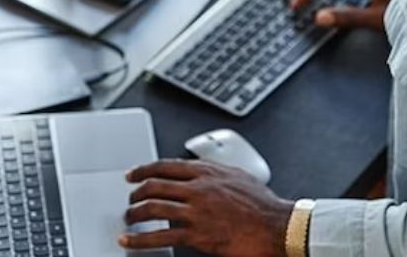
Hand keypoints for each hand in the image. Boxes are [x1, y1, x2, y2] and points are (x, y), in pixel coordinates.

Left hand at [120, 159, 293, 255]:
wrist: (277, 227)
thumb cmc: (264, 205)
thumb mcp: (239, 176)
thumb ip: (217, 173)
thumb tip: (204, 172)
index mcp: (208, 172)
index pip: (166, 166)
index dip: (144, 169)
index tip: (133, 174)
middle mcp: (199, 188)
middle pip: (155, 185)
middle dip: (136, 192)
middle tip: (130, 199)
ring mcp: (197, 211)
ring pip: (154, 208)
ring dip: (135, 214)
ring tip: (129, 219)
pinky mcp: (197, 234)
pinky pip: (161, 236)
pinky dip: (141, 239)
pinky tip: (131, 241)